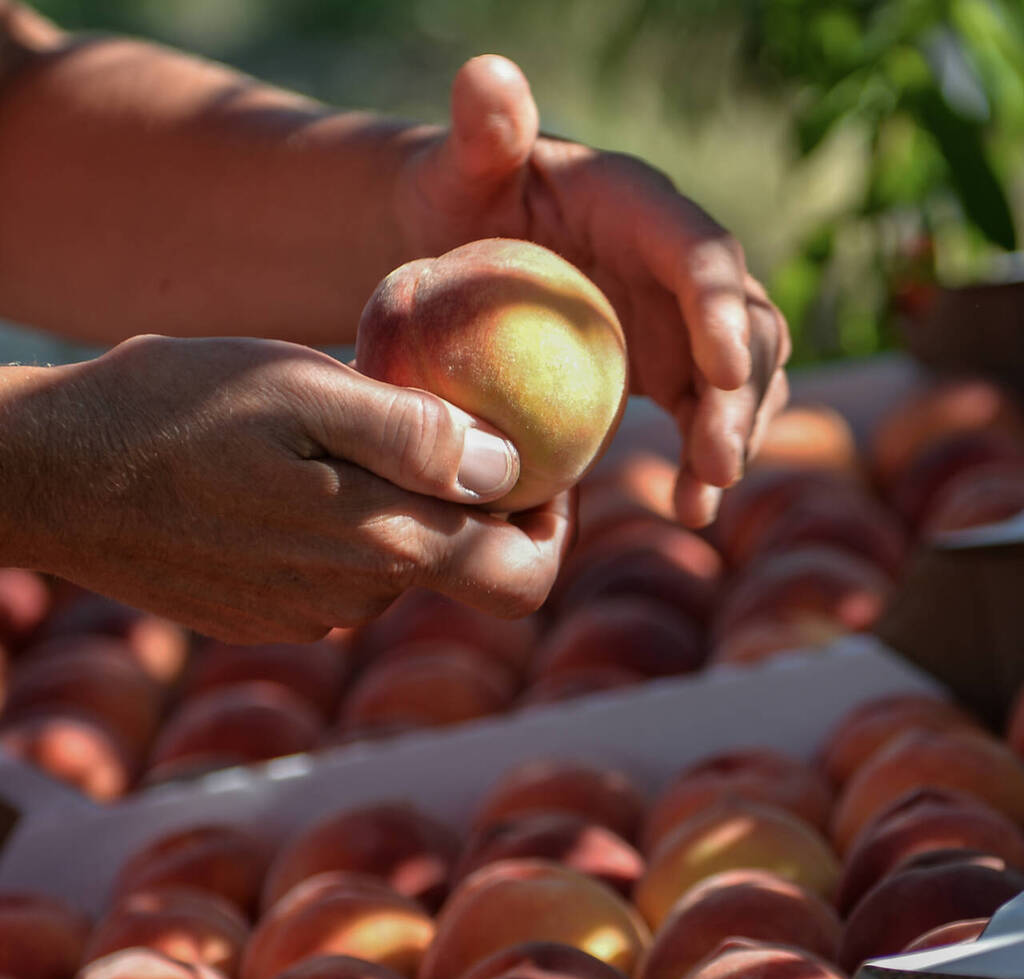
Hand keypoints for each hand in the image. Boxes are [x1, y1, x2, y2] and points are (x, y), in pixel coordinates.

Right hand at [19, 335, 569, 641]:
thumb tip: (510, 470)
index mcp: (381, 545)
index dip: (550, 527)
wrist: (50, 474)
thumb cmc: (174, 409)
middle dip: (473, 500)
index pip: (520, 578)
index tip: (538, 468)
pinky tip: (296, 470)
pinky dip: (344, 522)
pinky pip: (339, 573)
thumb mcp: (301, 388)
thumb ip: (414, 438)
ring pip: (397, 563)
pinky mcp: (263, 613)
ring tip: (352, 431)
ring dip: (399, 502)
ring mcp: (304, 614)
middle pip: (461, 566)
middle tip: (446, 420)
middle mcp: (354, 598)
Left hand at [397, 55, 790, 526]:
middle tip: (716, 463)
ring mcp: (676, 321)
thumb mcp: (460, 167)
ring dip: (734, 438)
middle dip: (743, 394)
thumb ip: (481, 130)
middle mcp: (676, 264)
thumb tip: (490, 80)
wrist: (463, 251)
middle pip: (743, 324)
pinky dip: (705, 461)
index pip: (701, 250)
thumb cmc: (458, 202)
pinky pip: (703, 416)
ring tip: (705, 501)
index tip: (723, 372)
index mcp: (640, 207)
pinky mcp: (664, 368)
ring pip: (740, 380)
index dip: (721, 309)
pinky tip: (690, 507)